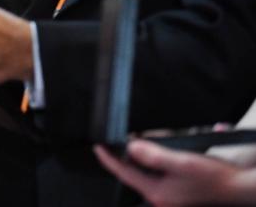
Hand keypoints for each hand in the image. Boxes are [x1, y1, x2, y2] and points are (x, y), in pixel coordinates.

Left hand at [94, 140, 255, 205]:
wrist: (237, 185)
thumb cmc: (214, 177)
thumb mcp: (181, 161)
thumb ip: (154, 155)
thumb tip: (131, 147)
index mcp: (157, 193)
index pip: (124, 173)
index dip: (108, 159)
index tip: (97, 147)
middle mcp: (160, 197)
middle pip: (134, 171)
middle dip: (131, 153)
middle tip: (131, 137)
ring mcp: (168, 195)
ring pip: (146, 171)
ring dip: (145, 155)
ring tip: (148, 141)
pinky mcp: (175, 191)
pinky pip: (157, 173)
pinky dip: (157, 160)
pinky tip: (164, 151)